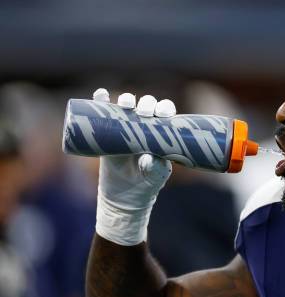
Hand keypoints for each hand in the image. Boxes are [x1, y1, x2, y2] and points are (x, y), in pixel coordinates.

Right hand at [93, 88, 175, 245]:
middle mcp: (144, 125)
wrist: (124, 196)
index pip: (165, 112)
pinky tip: (101, 94)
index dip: (165, 108)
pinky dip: (101, 100)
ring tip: (125, 104)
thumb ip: (157, 166)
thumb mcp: (155, 176)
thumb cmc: (146, 183)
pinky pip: (103, 112)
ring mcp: (125, 126)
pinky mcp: (107, 132)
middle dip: (146, 104)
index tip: (163, 114)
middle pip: (146, 105)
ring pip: (126, 105)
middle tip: (144, 113)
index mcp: (161, 131)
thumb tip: (152, 155)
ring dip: (126, 100)